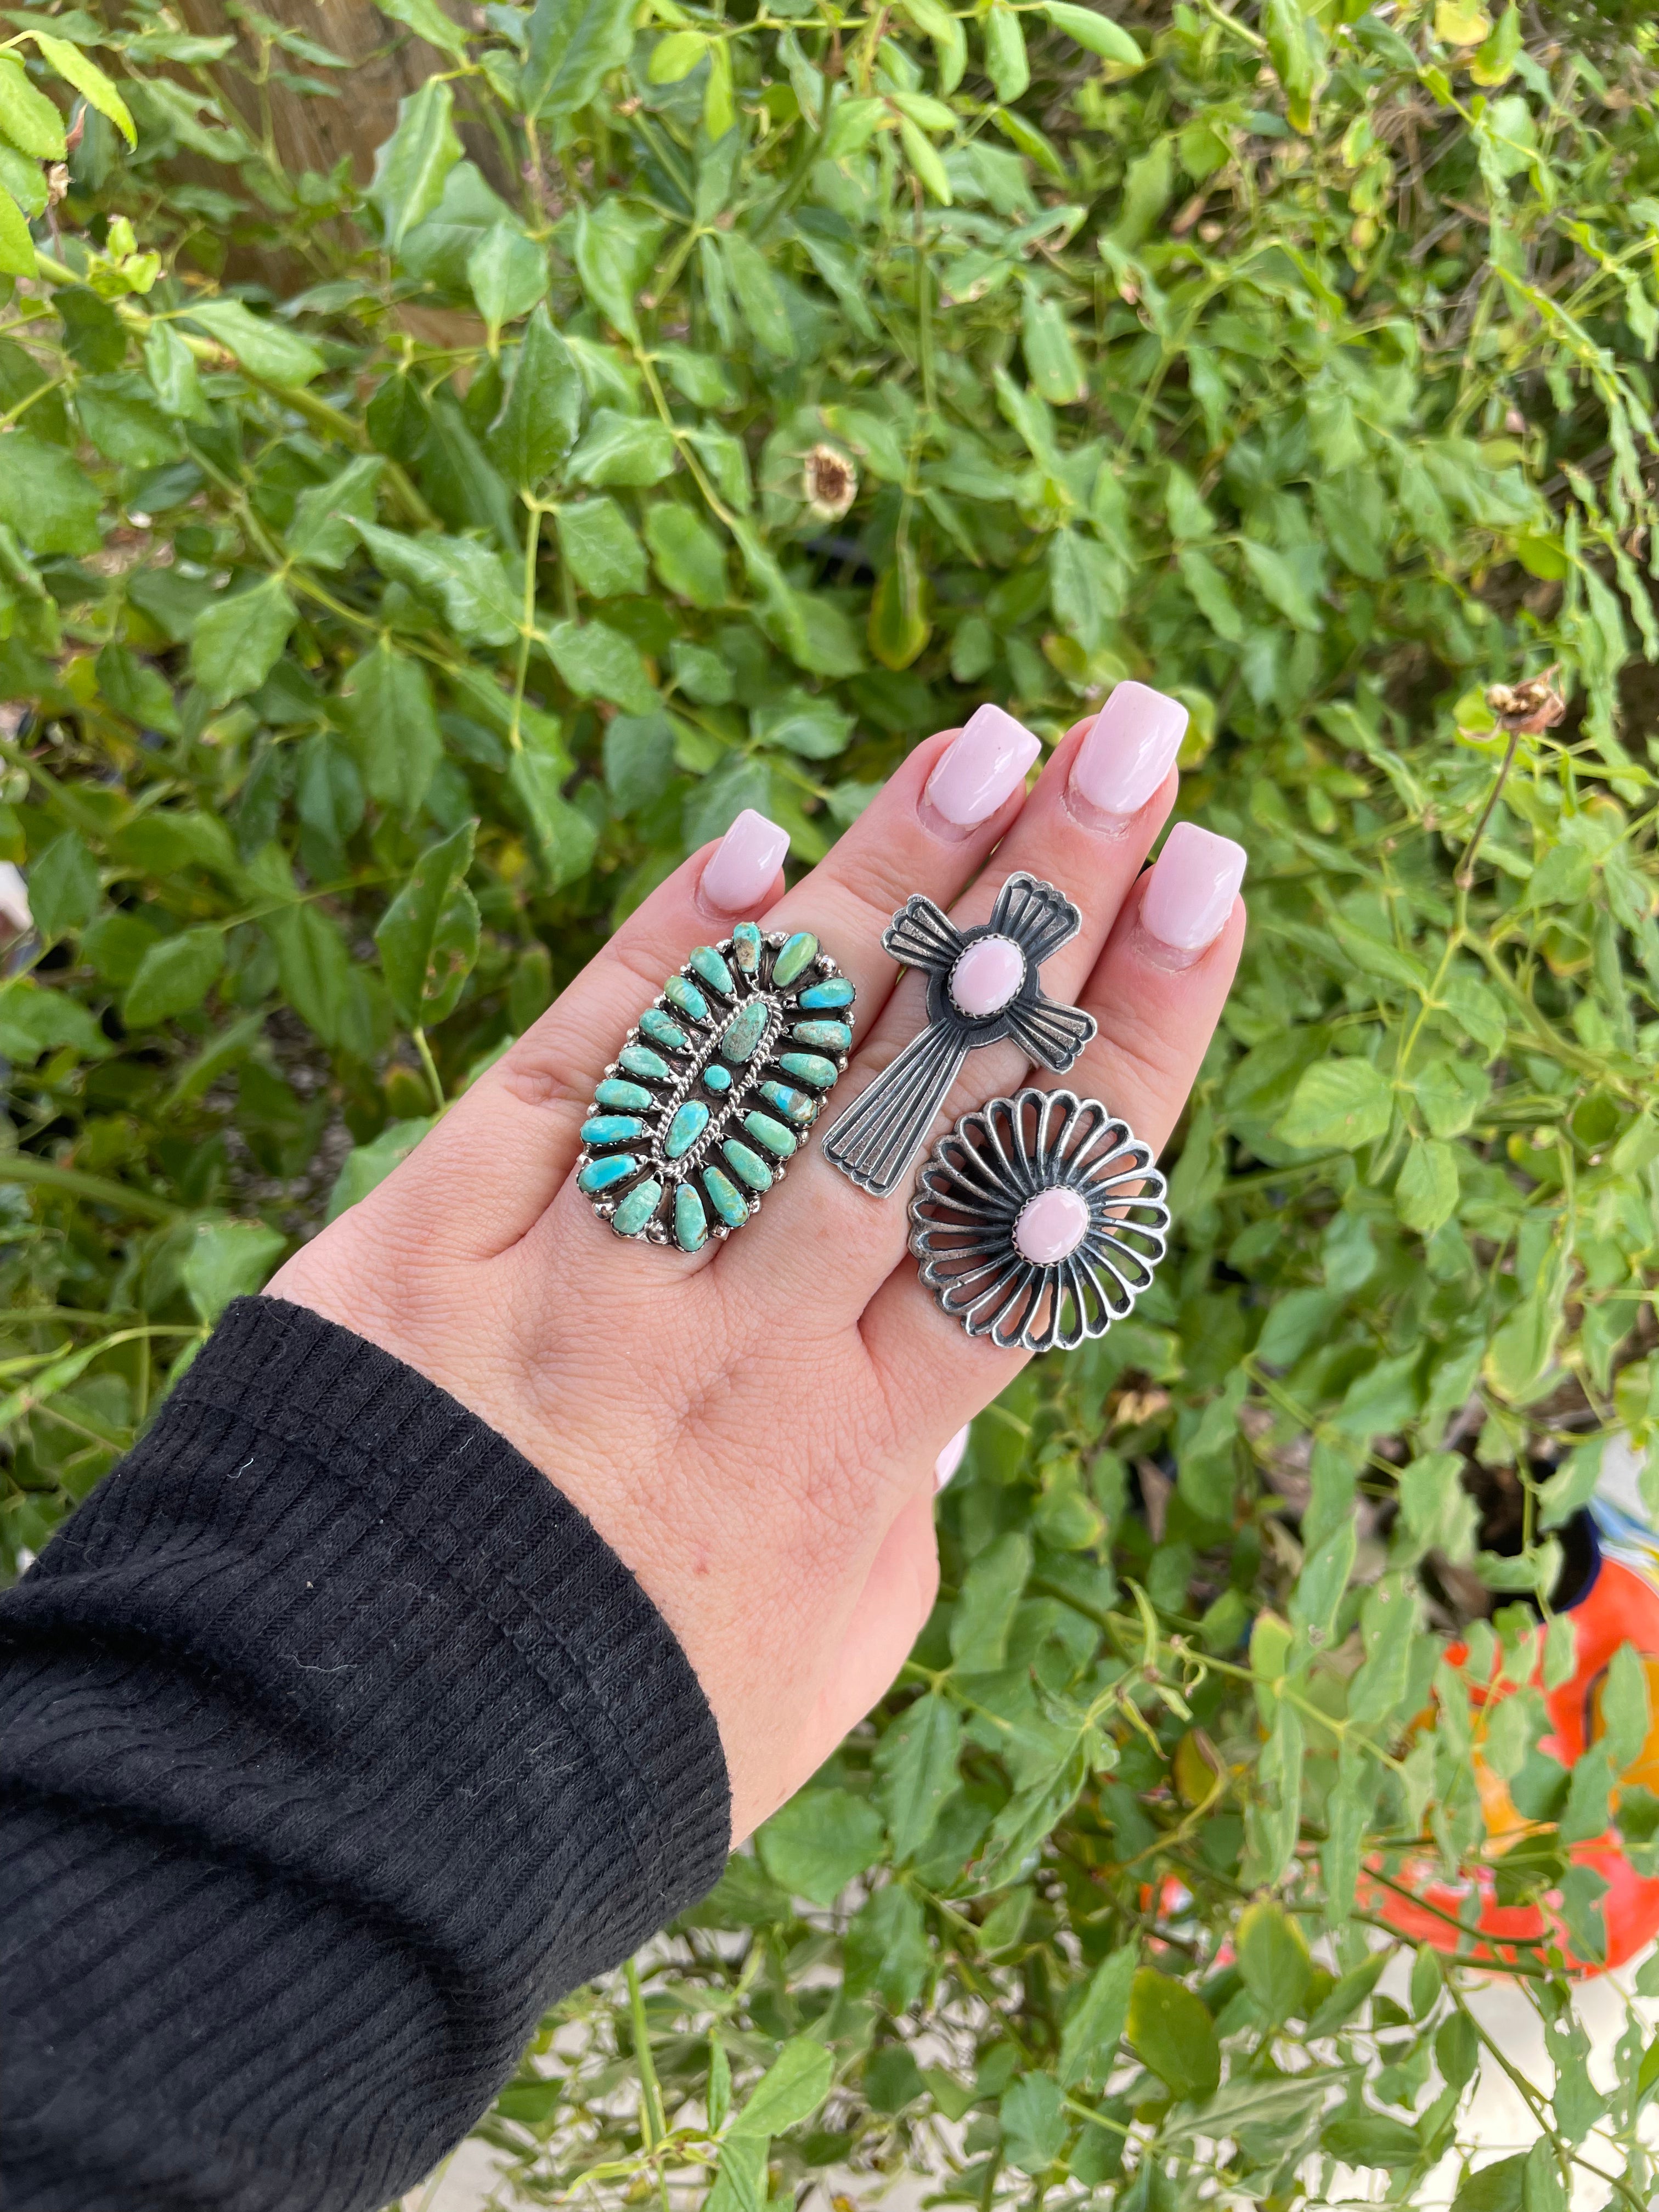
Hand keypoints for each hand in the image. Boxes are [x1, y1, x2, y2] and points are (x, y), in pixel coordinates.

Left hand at [266, 685, 1244, 1843]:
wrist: (345, 1793)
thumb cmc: (616, 1734)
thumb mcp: (823, 1664)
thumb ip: (898, 1515)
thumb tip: (928, 1394)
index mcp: (866, 1449)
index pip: (1033, 1190)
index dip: (1135, 1027)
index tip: (1209, 886)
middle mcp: (748, 1336)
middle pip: (926, 1083)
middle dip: (1046, 899)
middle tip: (1138, 740)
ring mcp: (590, 1273)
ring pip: (770, 1048)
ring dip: (887, 887)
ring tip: (988, 745)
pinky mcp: (436, 1233)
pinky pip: (574, 1068)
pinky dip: (665, 956)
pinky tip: (758, 848)